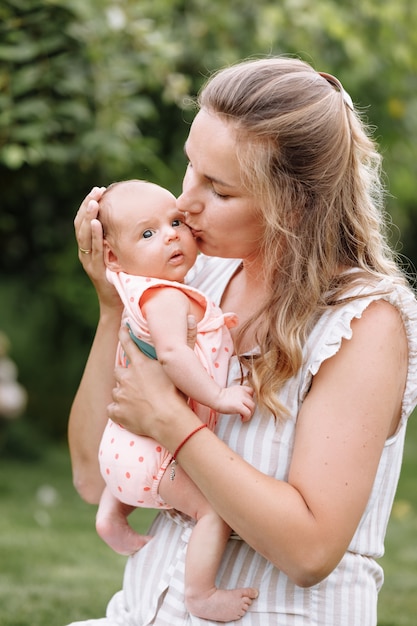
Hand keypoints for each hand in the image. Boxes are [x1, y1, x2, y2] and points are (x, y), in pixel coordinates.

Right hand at [74, 186, 119, 309]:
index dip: (89, 205)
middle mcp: (85, 252)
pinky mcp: (95, 269)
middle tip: (96, 191)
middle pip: (81, 224)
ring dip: (88, 217)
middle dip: (88, 206)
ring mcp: (89, 261)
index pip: (85, 221)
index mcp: (90, 247)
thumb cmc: (121, 278)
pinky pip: (93, 250)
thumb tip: (134, 218)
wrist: (117, 303)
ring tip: (94, 203)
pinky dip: (94, 236)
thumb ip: (119, 239)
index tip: (98, 190)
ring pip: (84, 235)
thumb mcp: (119, 254)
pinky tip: (96, 223)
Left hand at [107, 326, 188, 438]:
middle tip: (135, 382)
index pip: (128, 343)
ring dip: (123, 394)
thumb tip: (191, 317)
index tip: (121, 329)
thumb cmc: (178, 395)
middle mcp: (127, 377)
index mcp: (141, 364)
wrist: (169, 421)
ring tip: (137, 401)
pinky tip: (129, 414)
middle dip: (125, 374)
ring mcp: (120, 395)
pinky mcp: (117, 412)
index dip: (123, 335)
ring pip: (116, 391)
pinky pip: (113, 410)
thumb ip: (188, 341)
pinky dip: (118, 411)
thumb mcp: (182, 367)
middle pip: (119, 370)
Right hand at [217, 385, 254, 421]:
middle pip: (252, 401)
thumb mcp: (232, 392)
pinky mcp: (239, 406)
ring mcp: (241, 399)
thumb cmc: (220, 397)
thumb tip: (242, 402)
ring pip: (252, 407)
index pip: (251, 392)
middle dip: (249, 408)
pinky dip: (247, 417)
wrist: (215, 397)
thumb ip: (238, 394)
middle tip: (244, 412)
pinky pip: (248, 413)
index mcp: (240, 389)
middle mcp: (242, 393)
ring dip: (250, 413)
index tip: (246, 404)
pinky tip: (242, 419)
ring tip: (244, 416)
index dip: (250, 399)